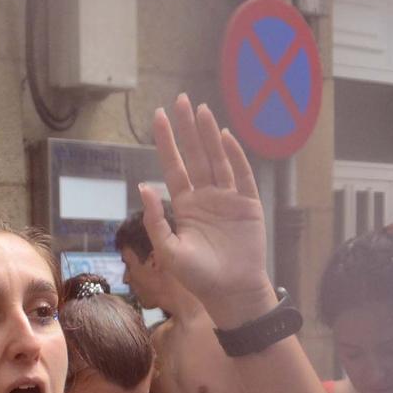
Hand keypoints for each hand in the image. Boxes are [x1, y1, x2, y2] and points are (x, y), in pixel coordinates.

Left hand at [139, 95, 275, 325]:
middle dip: (187, 128)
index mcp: (185, 206)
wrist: (231, 293)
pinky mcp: (249, 205)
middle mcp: (206, 197)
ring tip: (200, 109)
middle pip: (195, 155)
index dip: (166, 141)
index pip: (173, 166)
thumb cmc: (198, 278)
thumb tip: (143, 186)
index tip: (159, 116)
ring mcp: (228, 199)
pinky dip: (234, 155)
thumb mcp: (169, 250)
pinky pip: (241, 175)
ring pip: (217, 159)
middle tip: (180, 99)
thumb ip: (156, 219)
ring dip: (208, 135)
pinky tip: (224, 136)